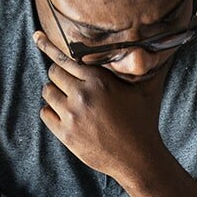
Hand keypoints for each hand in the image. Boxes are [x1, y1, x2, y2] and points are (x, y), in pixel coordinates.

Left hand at [34, 31, 167, 179]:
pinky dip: (51, 112)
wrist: (138, 158)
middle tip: (69, 84)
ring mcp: (72, 115)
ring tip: (69, 101)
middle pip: (53, 73)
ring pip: (47, 92)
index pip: (66, 58)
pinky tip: (64, 115)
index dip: (53, 50)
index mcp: (99, 80)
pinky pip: (45, 114)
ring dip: (55, 94)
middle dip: (59, 76)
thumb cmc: (143, 122)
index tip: (38, 38)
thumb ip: (146, 67)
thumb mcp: (147, 90)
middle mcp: (82, 94)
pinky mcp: (65, 134)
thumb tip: (158, 49)